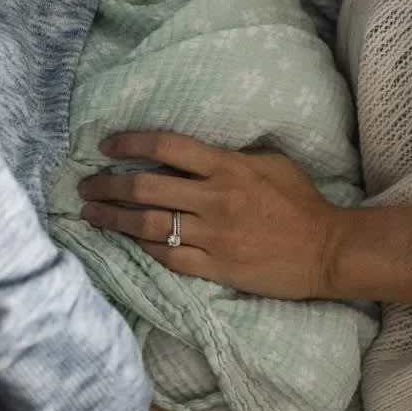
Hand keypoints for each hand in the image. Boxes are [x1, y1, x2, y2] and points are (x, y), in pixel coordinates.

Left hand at [78, 131, 340, 298]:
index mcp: (227, 168)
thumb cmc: (299, 201)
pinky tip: (125, 240)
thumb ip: (227, 157)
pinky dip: (141, 246)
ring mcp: (213, 237)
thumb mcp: (269, 163)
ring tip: (91, 213)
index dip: (131, 143)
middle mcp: (215, 200)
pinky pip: (166, 257)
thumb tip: (188, 153)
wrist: (325, 250)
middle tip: (86, 185)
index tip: (107, 144)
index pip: (167, 147)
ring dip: (113, 219)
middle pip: (145, 189)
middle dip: (107, 185)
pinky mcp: (214, 267)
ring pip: (148, 226)